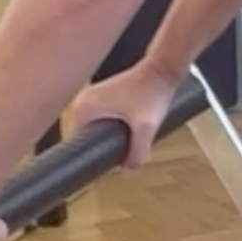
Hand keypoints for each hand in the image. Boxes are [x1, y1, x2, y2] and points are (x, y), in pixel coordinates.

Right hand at [66, 62, 180, 171]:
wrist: (162, 70)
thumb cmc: (152, 92)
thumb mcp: (146, 126)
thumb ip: (138, 152)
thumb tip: (129, 170)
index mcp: (83, 109)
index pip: (78, 144)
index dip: (94, 155)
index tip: (110, 160)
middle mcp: (82, 102)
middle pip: (89, 137)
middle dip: (106, 146)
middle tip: (127, 148)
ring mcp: (91, 98)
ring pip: (98, 129)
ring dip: (112, 137)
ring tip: (131, 136)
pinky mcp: (103, 97)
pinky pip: (104, 120)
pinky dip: (116, 127)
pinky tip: (131, 128)